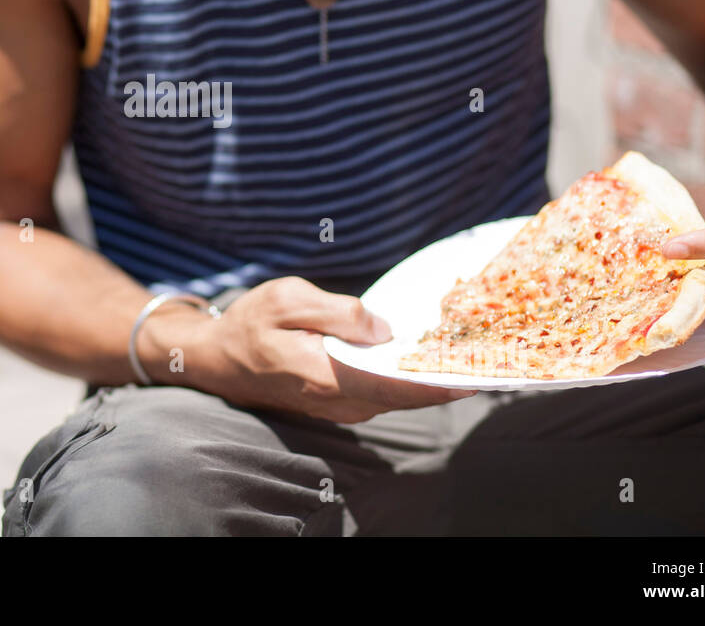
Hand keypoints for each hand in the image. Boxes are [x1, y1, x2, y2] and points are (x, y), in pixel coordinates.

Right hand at [189, 275, 475, 423]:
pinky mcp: (343, 402)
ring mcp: (342, 407)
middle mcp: (339, 402)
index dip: (439, 383)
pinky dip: (408, 373)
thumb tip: (384, 327)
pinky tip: (427, 349)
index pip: (395, 387)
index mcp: (326, 377)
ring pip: (398, 394)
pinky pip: (385, 391)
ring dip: (428, 372)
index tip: (477, 374)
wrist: (219, 358)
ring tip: (464, 342)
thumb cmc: (251, 324)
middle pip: (405, 395)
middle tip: (485, 344)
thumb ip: (338, 312)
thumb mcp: (288, 298)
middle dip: (444, 372)